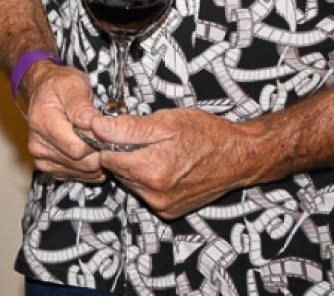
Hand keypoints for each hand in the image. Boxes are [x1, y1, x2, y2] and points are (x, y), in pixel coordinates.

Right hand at [21, 63, 106, 184]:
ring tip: (96, 141)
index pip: (77, 149)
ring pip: (81, 172)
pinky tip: (89, 151)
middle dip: (98, 152)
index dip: (97, 141)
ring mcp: (41, 157)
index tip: (104, 129)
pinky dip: (88, 167)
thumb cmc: (60, 85)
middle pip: (81, 163)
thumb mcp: (72, 84)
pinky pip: (75, 175)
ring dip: (95, 160)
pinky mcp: (47, 165)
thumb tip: (91, 124)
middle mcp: (38, 145)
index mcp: (42, 123)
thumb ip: (81, 105)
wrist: (44, 88)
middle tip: (104, 135)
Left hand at [82, 106, 259, 218]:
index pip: (105, 157)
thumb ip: (128, 128)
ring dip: (136, 167)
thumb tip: (95, 127)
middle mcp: (154, 194)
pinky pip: (145, 193)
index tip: (118, 129)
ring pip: (129, 182)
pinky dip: (149, 179)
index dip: (108, 140)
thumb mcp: (166, 122)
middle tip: (146, 138)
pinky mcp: (169, 211)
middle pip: (116, 171)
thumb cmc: (206, 134)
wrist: (239, 157)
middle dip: (123, 154)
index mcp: (150, 170)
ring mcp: (162, 206)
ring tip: (159, 151)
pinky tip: (166, 166)